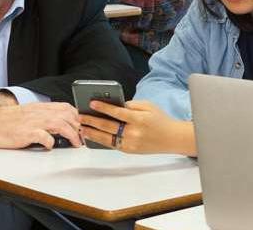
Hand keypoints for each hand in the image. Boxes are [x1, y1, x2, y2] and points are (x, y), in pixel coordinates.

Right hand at [0, 102, 82, 148]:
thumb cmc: (4, 121)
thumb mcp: (26, 114)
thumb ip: (41, 117)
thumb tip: (58, 125)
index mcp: (39, 107)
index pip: (65, 107)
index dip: (77, 117)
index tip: (83, 127)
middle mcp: (38, 113)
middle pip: (66, 115)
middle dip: (79, 127)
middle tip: (83, 138)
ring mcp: (31, 122)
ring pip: (60, 124)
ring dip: (71, 135)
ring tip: (76, 144)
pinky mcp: (24, 133)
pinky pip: (43, 136)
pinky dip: (51, 142)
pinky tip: (51, 146)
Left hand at [80, 100, 195, 155]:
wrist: (172, 138)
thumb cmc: (160, 119)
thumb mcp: (149, 106)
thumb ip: (132, 105)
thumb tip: (114, 106)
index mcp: (139, 119)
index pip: (117, 112)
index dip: (103, 107)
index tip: (91, 103)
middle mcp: (134, 133)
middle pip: (108, 126)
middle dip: (92, 120)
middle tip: (80, 116)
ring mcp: (131, 144)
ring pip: (107, 138)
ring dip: (92, 132)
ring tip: (82, 127)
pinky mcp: (129, 151)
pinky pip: (112, 145)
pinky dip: (101, 140)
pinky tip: (93, 136)